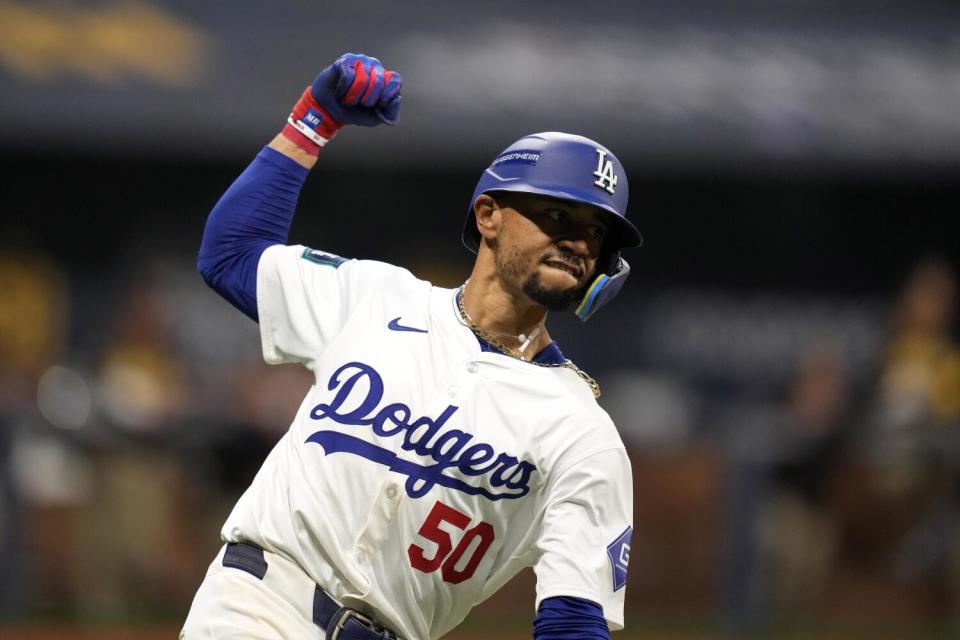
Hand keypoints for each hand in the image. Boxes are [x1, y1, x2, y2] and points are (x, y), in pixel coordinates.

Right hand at [285, 53, 401, 152]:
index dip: (387, 95)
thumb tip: (397, 98)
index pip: (395, 80)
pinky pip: (348, 76)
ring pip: (362, 79)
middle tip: (358, 103)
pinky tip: (339, 91)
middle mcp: (374, 66)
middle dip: (367, 100)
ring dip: (353, 97)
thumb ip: (390, 114)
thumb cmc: (353, 112)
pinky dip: (342, 90)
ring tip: (348, 98)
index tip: (378, 105)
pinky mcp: (344, 61)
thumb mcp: (374, 118)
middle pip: (378, 81)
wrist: (329, 111)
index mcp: (385, 78)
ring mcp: (359, 61)